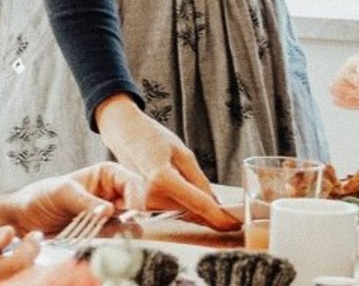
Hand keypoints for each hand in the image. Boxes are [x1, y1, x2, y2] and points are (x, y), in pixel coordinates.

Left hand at [0, 161, 146, 234]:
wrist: (23, 219)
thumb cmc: (41, 196)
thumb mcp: (62, 192)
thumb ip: (85, 201)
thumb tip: (109, 209)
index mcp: (106, 175)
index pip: (131, 181)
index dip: (137, 194)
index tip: (133, 209)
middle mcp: (111, 194)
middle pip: (136, 202)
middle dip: (135, 214)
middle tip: (128, 224)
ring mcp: (108, 216)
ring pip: (130, 223)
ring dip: (125, 230)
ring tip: (111, 234)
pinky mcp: (101, 234)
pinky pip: (115, 238)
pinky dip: (113, 241)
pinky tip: (101, 240)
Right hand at [94, 95, 239, 230]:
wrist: (124, 134)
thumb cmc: (151, 137)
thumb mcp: (182, 152)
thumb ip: (199, 180)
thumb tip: (215, 203)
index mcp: (162, 178)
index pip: (198, 203)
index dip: (219, 216)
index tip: (234, 223)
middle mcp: (151, 195)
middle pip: (192, 209)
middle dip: (210, 209)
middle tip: (225, 206)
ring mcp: (145, 203)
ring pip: (183, 210)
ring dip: (194, 202)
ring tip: (187, 180)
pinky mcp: (144, 205)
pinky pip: (173, 207)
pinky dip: (183, 201)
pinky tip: (182, 186)